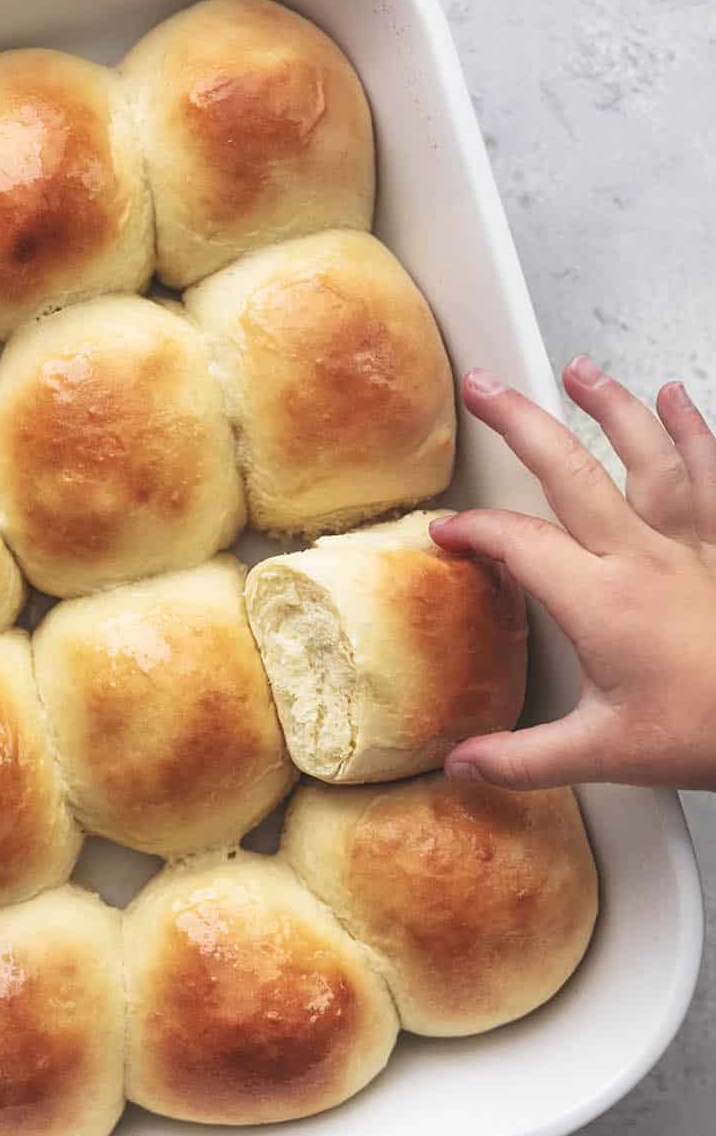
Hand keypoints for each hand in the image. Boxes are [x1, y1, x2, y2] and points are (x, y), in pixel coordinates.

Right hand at [429, 357, 715, 790]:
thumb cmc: (707, 731)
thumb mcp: (605, 754)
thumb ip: (524, 759)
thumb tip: (463, 764)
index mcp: (600, 601)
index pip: (518, 543)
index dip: (473, 530)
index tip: (446, 531)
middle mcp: (643, 557)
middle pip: (571, 471)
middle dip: (521, 423)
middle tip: (486, 387)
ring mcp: (692, 544)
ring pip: (646, 455)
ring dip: (609, 407)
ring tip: (579, 371)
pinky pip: (711, 475)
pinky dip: (695, 432)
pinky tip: (677, 399)